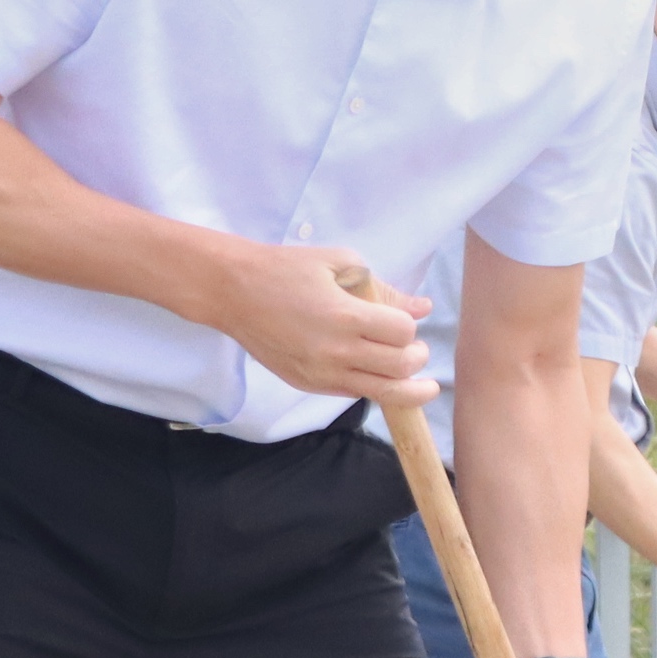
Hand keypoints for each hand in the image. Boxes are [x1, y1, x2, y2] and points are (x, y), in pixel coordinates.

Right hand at [209, 241, 432, 401]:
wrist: (234, 292)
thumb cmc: (287, 269)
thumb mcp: (339, 263)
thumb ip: (384, 288)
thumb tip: (422, 308)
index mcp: (346, 316)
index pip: (403, 333)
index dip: (411, 326)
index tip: (405, 320)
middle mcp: (336, 351)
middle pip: (400, 368)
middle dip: (418, 358)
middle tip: (418, 350)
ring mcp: (322, 373)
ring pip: (383, 394)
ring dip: (409, 388)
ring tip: (421, 384)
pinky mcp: (309, 385)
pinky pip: (354, 394)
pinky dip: (374, 386)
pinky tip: (378, 375)